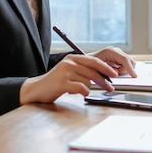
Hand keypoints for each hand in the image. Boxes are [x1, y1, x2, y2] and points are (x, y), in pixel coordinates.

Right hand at [19, 47, 136, 104]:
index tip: (115, 75)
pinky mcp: (62, 83)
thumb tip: (102, 76)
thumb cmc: (55, 83)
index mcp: (72, 58)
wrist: (36, 89)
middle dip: (104, 81)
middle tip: (110, 88)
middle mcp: (69, 63)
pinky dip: (84, 92)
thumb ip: (83, 71)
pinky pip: (80, 88)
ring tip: (88, 92)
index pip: (94, 61)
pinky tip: (82, 94)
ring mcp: (65, 72)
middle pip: (93, 71)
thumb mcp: (69, 72)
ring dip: (90, 88)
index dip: (106, 68)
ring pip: (87, 80)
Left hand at [88, 46, 137, 77]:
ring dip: (123, 70)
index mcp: (110, 51)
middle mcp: (115, 50)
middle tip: (115, 74)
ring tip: (113, 72)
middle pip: (129, 61)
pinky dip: (122, 69)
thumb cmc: (88, 64)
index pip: (124, 59)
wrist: (85, 62)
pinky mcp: (118, 58)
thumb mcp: (96, 68)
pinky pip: (126, 65)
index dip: (130, 68)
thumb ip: (107, 70)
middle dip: (125, 70)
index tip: (134, 76)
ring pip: (129, 63)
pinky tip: (115, 70)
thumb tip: (117, 73)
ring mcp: (118, 53)